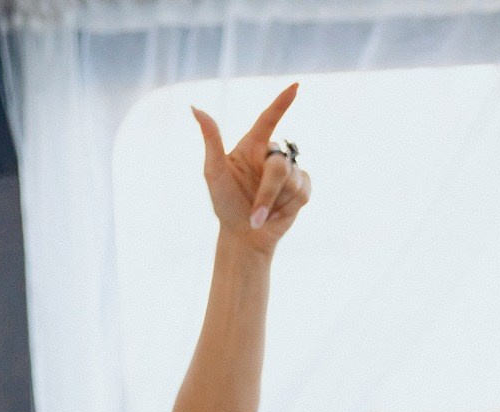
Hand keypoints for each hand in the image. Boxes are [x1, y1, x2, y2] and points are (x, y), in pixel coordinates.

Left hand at [192, 85, 311, 253]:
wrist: (243, 236)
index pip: (268, 119)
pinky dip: (288, 207)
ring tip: (262, 213)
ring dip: (275, 203)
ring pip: (293, 180)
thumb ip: (210, 140)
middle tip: (255, 215)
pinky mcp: (302, 188)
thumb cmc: (225, 203)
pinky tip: (277, 214)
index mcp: (251, 146)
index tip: (296, 87)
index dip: (282, 102)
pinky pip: (304, 191)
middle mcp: (271, 154)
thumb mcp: (213, 173)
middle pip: (280, 164)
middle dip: (268, 191)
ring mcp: (289, 171)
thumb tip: (195, 107)